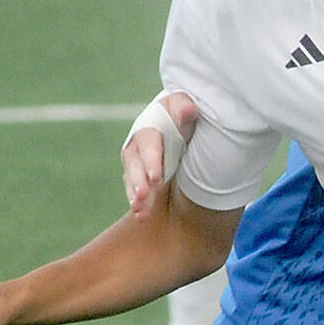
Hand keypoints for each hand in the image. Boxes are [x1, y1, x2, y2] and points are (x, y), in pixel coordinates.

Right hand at [122, 92, 198, 219]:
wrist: (188, 131)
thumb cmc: (189, 117)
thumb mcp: (189, 111)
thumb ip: (185, 110)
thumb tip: (188, 109)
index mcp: (154, 123)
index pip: (150, 141)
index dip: (152, 159)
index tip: (157, 177)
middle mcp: (142, 140)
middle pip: (137, 161)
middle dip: (140, 179)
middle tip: (145, 195)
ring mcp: (138, 158)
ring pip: (134, 177)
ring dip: (136, 194)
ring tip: (140, 211)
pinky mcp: (139, 173)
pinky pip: (135, 188)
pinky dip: (137, 201)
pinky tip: (141, 215)